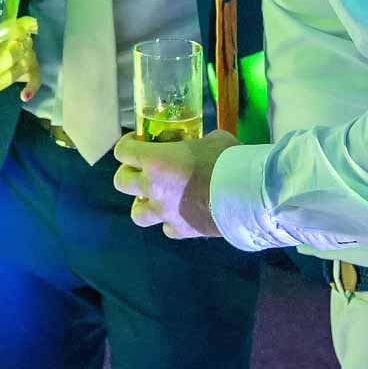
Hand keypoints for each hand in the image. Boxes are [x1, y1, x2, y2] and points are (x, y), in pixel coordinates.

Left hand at [0, 15, 40, 101]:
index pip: (22, 25)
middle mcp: (24, 42)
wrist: (13, 50)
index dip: (20, 29)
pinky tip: (24, 97)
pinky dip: (31, 88)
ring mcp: (30, 57)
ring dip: (2, 81)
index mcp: (15, 28)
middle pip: (14, 53)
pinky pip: (35, 80)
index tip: (17, 32)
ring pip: (19, 69)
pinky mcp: (33, 71)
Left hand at [112, 129, 237, 238]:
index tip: (140, 140)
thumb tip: (198, 144)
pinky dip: (170, 222)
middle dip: (129, 174)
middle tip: (143, 170)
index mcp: (155, 160)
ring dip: (143, 204)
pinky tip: (182, 214)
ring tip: (155, 199)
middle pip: (121, 182)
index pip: (123, 151)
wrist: (246, 194)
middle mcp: (152, 187)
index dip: (128, 144)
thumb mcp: (210, 139)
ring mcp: (164, 212)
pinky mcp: (180, 230)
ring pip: (136, 214)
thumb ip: (195, 143)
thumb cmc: (228, 159)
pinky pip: (166, 228)